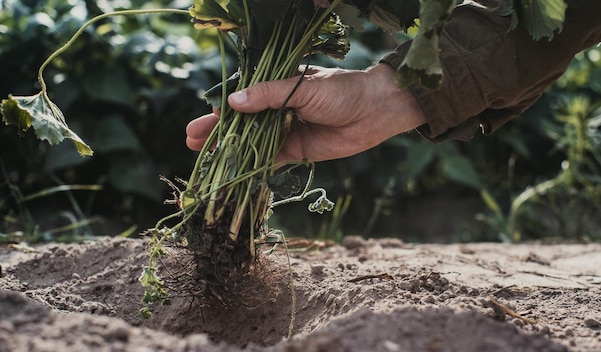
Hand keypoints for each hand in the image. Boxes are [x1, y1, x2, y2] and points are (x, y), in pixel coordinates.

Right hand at [186, 64, 425, 162]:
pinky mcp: (297, 151)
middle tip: (191, 142)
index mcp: (277, 88)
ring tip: (205, 159)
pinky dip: (252, 167)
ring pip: (250, 143)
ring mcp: (285, 131)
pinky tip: (232, 173)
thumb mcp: (301, 87)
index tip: (197, 123)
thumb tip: (232, 102)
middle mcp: (277, 110)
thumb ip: (267, 95)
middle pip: (240, 124)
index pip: (240, 100)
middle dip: (216, 133)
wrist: (375, 111)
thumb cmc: (341, 90)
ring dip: (229, 151)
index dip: (218, 112)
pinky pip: (270, 160)